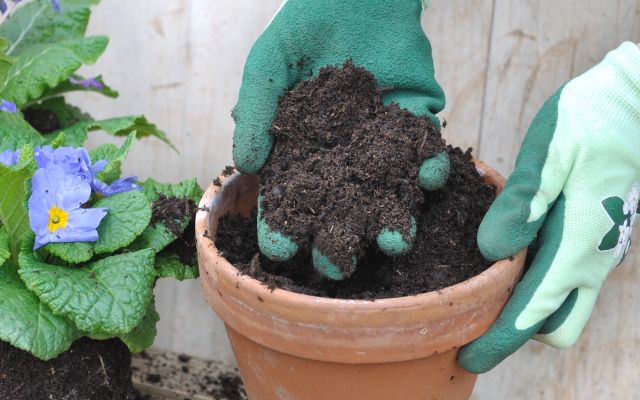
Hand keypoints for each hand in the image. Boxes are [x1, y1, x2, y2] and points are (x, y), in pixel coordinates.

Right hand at [233, 0, 449, 277]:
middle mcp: (342, 160)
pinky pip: (425, 153)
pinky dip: (431, 166)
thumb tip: (245, 162)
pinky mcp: (415, 125)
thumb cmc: (303, 26)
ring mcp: (380, 147)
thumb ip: (255, 110)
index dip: (283, 227)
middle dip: (339, 243)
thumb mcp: (268, 64)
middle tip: (337, 264)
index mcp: (302, 154)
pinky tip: (431, 175)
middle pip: (339, 213)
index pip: (289, 202)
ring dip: (394, 221)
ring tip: (395, 240)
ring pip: (387, 195)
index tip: (280, 249)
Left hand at [458, 42, 639, 372]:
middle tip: (472, 316)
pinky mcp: (596, 233)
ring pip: (563, 302)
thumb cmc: (592, 118)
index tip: (467, 357)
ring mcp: (599, 247)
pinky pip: (567, 276)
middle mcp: (592, 256)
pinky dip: (538, 282)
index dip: (498, 340)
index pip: (534, 311)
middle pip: (554, 323)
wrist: (635, 99)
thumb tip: (493, 253)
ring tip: (481, 290)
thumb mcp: (550, 153)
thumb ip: (522, 204)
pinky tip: (508, 258)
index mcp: (578, 243)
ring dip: (526, 306)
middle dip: (516, 330)